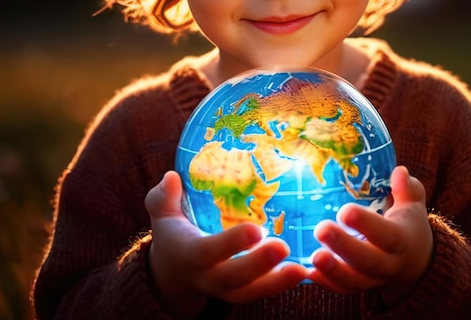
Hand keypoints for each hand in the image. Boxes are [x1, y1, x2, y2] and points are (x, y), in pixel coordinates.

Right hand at [144, 171, 306, 315]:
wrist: (173, 276)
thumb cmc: (173, 235)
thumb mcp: (162, 216)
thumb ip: (163, 197)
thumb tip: (171, 176)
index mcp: (191, 255)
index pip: (211, 251)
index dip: (232, 243)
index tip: (256, 229)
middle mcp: (209, 277)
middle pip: (235, 277)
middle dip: (259, 265)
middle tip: (284, 247)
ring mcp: (226, 289)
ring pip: (252, 292)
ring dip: (277, 282)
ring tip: (303, 268)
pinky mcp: (242, 293)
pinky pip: (262, 293)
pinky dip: (283, 285)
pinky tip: (308, 270)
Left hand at [308, 165, 432, 305]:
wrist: (416, 262)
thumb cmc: (407, 223)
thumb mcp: (413, 205)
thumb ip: (408, 189)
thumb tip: (399, 172)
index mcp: (402, 240)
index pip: (386, 234)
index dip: (366, 225)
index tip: (345, 211)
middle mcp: (389, 263)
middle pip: (367, 261)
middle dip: (343, 246)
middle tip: (320, 229)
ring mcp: (374, 279)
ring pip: (354, 281)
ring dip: (333, 270)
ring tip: (314, 256)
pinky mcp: (359, 286)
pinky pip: (343, 289)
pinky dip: (327, 283)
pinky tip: (308, 271)